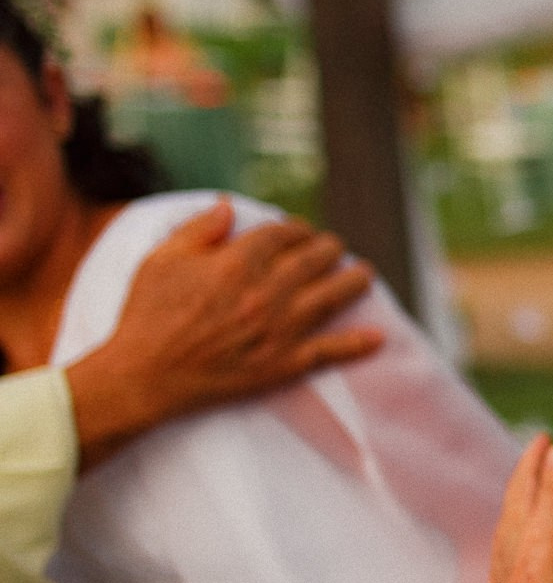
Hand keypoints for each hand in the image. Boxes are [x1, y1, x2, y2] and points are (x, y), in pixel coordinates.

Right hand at [67, 199, 382, 466]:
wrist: (142, 378)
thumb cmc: (145, 316)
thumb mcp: (162, 261)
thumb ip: (199, 229)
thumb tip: (231, 204)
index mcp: (236, 263)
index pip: (284, 233)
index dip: (297, 228)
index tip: (301, 231)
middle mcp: (266, 292)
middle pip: (316, 259)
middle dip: (329, 248)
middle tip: (334, 248)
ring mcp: (280, 329)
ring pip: (333, 297)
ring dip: (355, 281)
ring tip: (365, 274)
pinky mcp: (284, 364)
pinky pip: (331, 351)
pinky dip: (358, 344)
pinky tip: (379, 337)